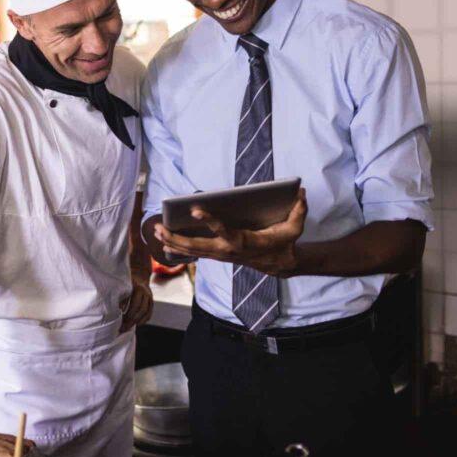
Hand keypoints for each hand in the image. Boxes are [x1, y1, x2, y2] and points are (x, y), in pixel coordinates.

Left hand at [121, 278, 152, 331]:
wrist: (139, 275)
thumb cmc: (126, 281)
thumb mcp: (123, 285)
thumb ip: (121, 296)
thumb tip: (116, 310)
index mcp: (138, 288)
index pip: (135, 304)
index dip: (128, 314)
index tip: (120, 321)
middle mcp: (146, 293)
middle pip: (141, 310)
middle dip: (131, 321)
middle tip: (123, 328)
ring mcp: (150, 298)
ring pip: (146, 313)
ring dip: (137, 322)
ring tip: (127, 328)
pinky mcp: (152, 302)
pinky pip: (149, 313)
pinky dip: (143, 320)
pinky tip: (136, 324)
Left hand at [154, 188, 307, 276]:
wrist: (279, 264)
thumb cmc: (283, 242)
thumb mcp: (294, 228)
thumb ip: (298, 210)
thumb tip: (300, 192)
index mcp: (242, 241)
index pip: (223, 230)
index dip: (209, 220)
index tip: (195, 209)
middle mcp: (227, 250)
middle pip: (197, 246)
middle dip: (176, 238)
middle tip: (160, 227)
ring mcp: (220, 254)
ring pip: (191, 251)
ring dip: (172, 242)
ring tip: (156, 231)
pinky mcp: (217, 255)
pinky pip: (194, 253)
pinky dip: (178, 248)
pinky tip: (164, 242)